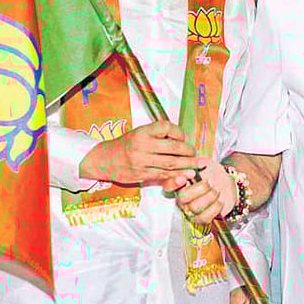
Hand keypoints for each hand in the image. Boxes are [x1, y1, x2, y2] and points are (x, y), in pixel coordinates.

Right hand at [79, 120, 196, 187]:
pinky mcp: (141, 174)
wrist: (105, 159)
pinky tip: (185, 175)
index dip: (179, 133)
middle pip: (172, 148)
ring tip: (197, 165)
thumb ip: (158, 136)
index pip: (167, 128)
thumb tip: (182, 140)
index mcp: (142, 131)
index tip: (184, 138)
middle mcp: (142, 145)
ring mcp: (141, 161)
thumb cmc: (126, 145)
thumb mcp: (140, 133)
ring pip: (170, 164)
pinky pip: (162, 175)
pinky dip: (176, 176)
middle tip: (197, 154)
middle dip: (189, 152)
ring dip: (187, 165)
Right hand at [171, 157, 235, 224]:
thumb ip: (194, 162)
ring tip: (216, 190)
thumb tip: (190, 161)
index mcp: (177, 183)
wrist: (226, 183)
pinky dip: (215, 207)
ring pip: (194, 207)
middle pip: (182, 197)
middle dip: (201, 188)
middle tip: (210, 182)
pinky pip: (204, 217)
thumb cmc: (212, 172)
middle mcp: (180, 198)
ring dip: (211, 196)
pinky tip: (219, 200)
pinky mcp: (200, 219)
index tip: (184, 178)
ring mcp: (189, 210)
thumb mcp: (203, 163)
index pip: (168, 185)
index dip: (173, 183)